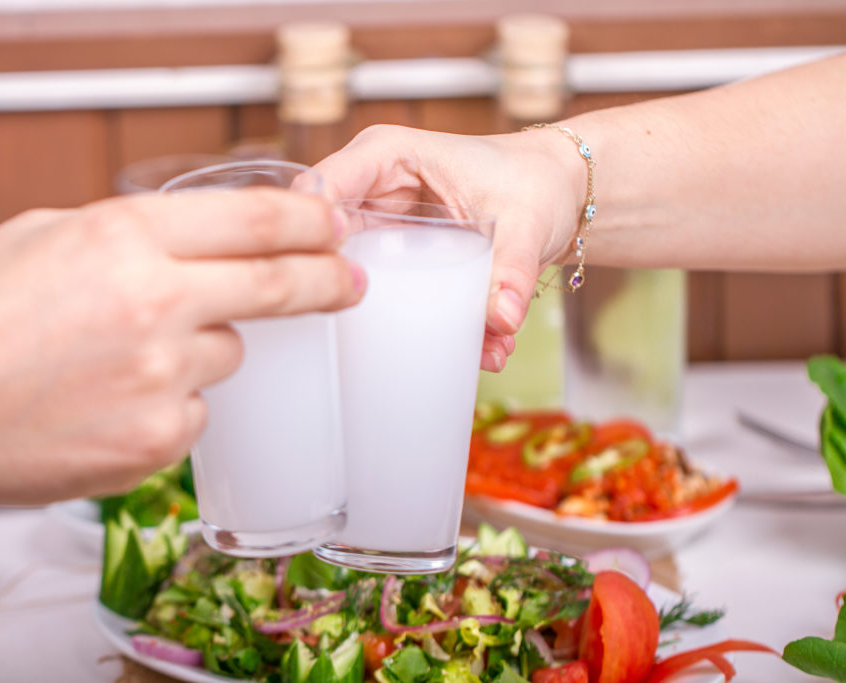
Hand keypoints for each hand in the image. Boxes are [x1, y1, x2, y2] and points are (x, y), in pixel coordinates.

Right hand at [0, 190, 363, 529]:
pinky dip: (168, 404)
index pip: (259, 220)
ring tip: (121, 359)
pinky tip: (107, 403)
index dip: (313, 223)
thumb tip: (201, 244)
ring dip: (200, 349)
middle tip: (350, 283)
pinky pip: (194, 413)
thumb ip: (133, 236)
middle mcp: (156, 304)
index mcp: (126, 238)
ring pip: (226, 355)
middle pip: (279, 285)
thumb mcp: (47, 237)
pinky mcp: (156, 443)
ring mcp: (161, 380)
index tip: (336, 228)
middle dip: (327, 281)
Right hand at [314, 124, 585, 370]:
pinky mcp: (398, 260)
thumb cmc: (536, 180)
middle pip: (325, 242)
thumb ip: (512, 269)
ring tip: (471, 346)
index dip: (314, 234)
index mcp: (387, 156)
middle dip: (353, 294)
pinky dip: (431, 330)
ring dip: (400, 324)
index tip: (340, 283)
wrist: (560, 193)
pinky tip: (482, 348)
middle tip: (395, 339)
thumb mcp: (527, 221)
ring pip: (357, 278)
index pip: (323, 188)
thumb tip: (501, 318)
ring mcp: (382, 229)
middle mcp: (373, 191)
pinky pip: (393, 298)